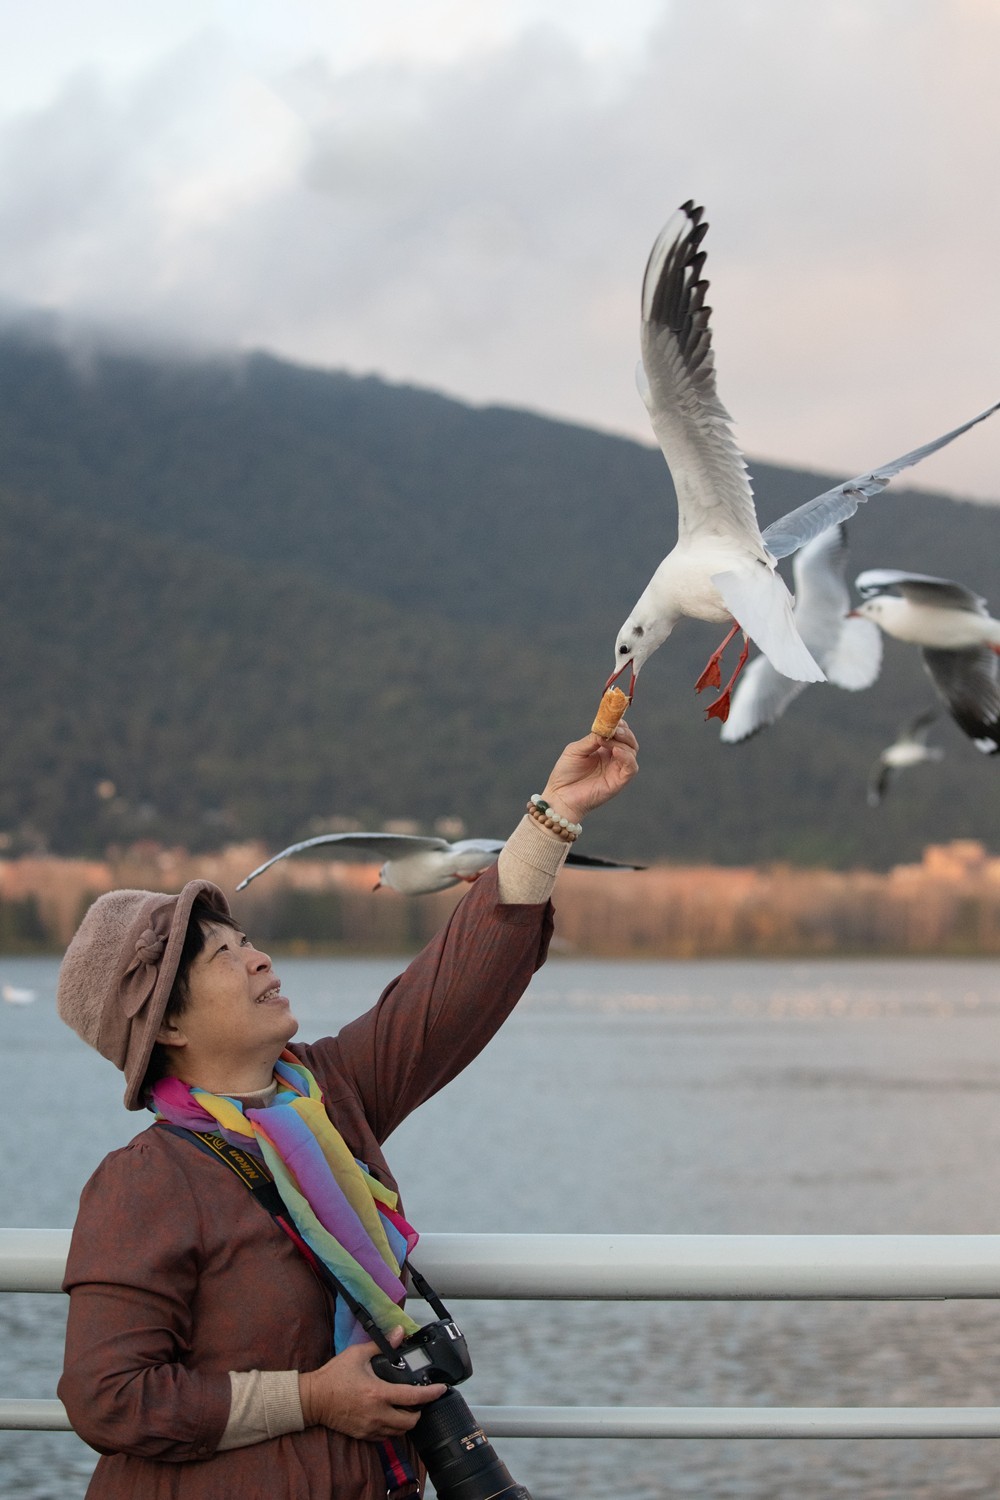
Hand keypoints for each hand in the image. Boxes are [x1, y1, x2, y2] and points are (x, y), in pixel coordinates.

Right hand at [299, 1326, 446, 1440]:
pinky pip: (385, 1437)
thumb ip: (382, 1345)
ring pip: (399, 1432)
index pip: (413, 1397)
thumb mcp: (358, 1354)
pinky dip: (392, 1428)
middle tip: (420, 1400)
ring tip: (406, 1408)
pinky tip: (390, 1416)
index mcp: (378, 1393)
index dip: (431, 1394)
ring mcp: (370, 1428)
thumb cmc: (334, 1376)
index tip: (441, 1389)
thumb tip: (400, 1333)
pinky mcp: (363, 1435)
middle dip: (419, 1412)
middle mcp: (377, 1414)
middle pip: (410, 1422)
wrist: (313, 1399)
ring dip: (406, 1421)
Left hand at [539, 723, 638, 824]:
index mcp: (604, 749)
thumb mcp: (576, 750)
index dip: (619, 724)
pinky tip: (616, 751)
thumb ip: (591, 739)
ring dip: (623, 742)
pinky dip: (627, 757)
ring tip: (607, 740)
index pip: (619, 733)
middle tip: (614, 727)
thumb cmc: (565, 773)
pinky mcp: (619, 782)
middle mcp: (613, 758)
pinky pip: (631, 768)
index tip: (612, 717)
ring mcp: (617, 770)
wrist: (560, 796)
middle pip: (629, 741)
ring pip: (632, 751)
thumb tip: (605, 729)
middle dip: (624, 731)